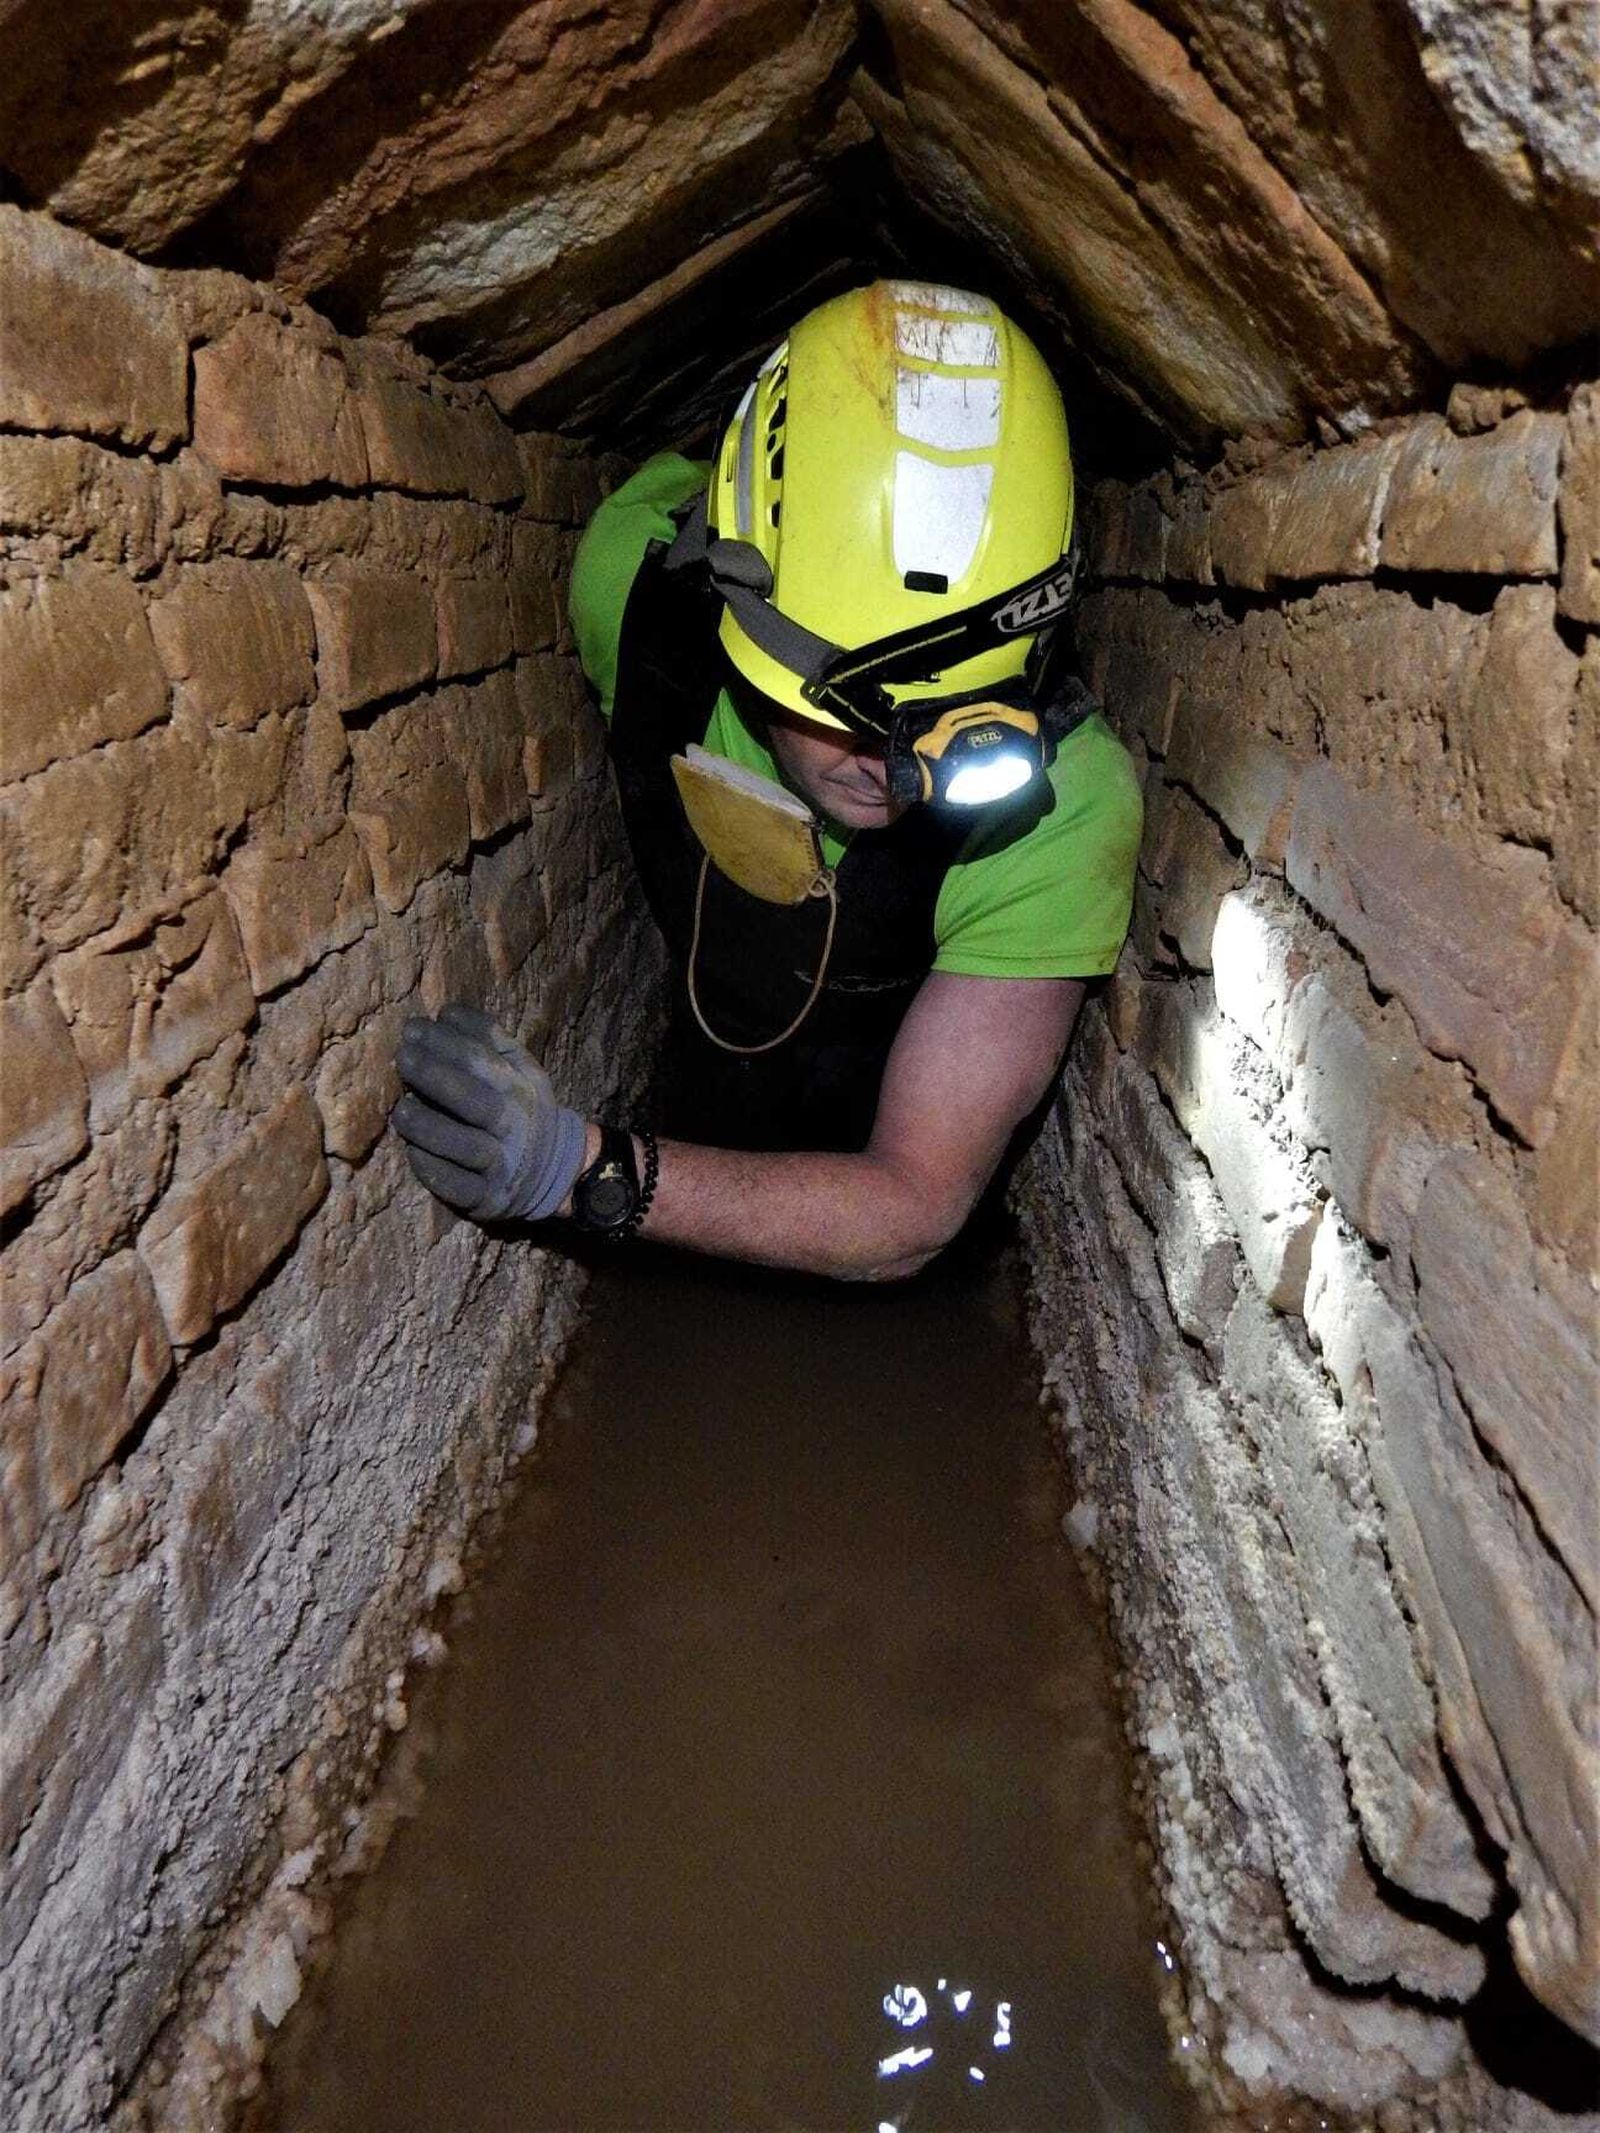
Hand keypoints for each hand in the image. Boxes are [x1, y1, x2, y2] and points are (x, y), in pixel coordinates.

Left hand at [392, 1005, 587, 1222]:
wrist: (555, 1172)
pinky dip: (431, 1167)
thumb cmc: (522, 1111)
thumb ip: (490, 1041)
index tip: (414, 1029)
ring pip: (461, 1146)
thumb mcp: (521, 1072)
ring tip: (401, 1109)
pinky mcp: (487, 1199)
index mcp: (522, 1089)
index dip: (447, 1042)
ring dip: (426, 1126)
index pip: (484, 1060)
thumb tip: (446, 1012)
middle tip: (402, 1057)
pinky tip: (412, 1150)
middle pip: (473, 1100)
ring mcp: (502, 1166)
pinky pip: (455, 1185)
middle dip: (434, 1075)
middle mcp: (516, 1127)